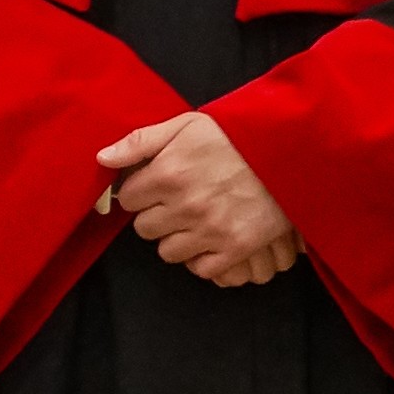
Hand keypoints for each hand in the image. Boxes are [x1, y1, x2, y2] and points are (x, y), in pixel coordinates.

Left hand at [96, 112, 296, 285]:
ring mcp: (211, 230)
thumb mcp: (187, 124)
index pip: (130, 198)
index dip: (142, 190)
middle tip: (177, 202)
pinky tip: (212, 237)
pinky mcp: (236, 247)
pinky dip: (203, 257)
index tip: (157, 184)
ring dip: (178, 238)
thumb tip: (102, 158)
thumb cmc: (238, 134)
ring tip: (195, 220)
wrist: (291, 150)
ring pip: (168, 251)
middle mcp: (185, 205)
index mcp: (169, 173)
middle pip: (145, 229)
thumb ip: (141, 141)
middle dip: (157, 215)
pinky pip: (201, 268)